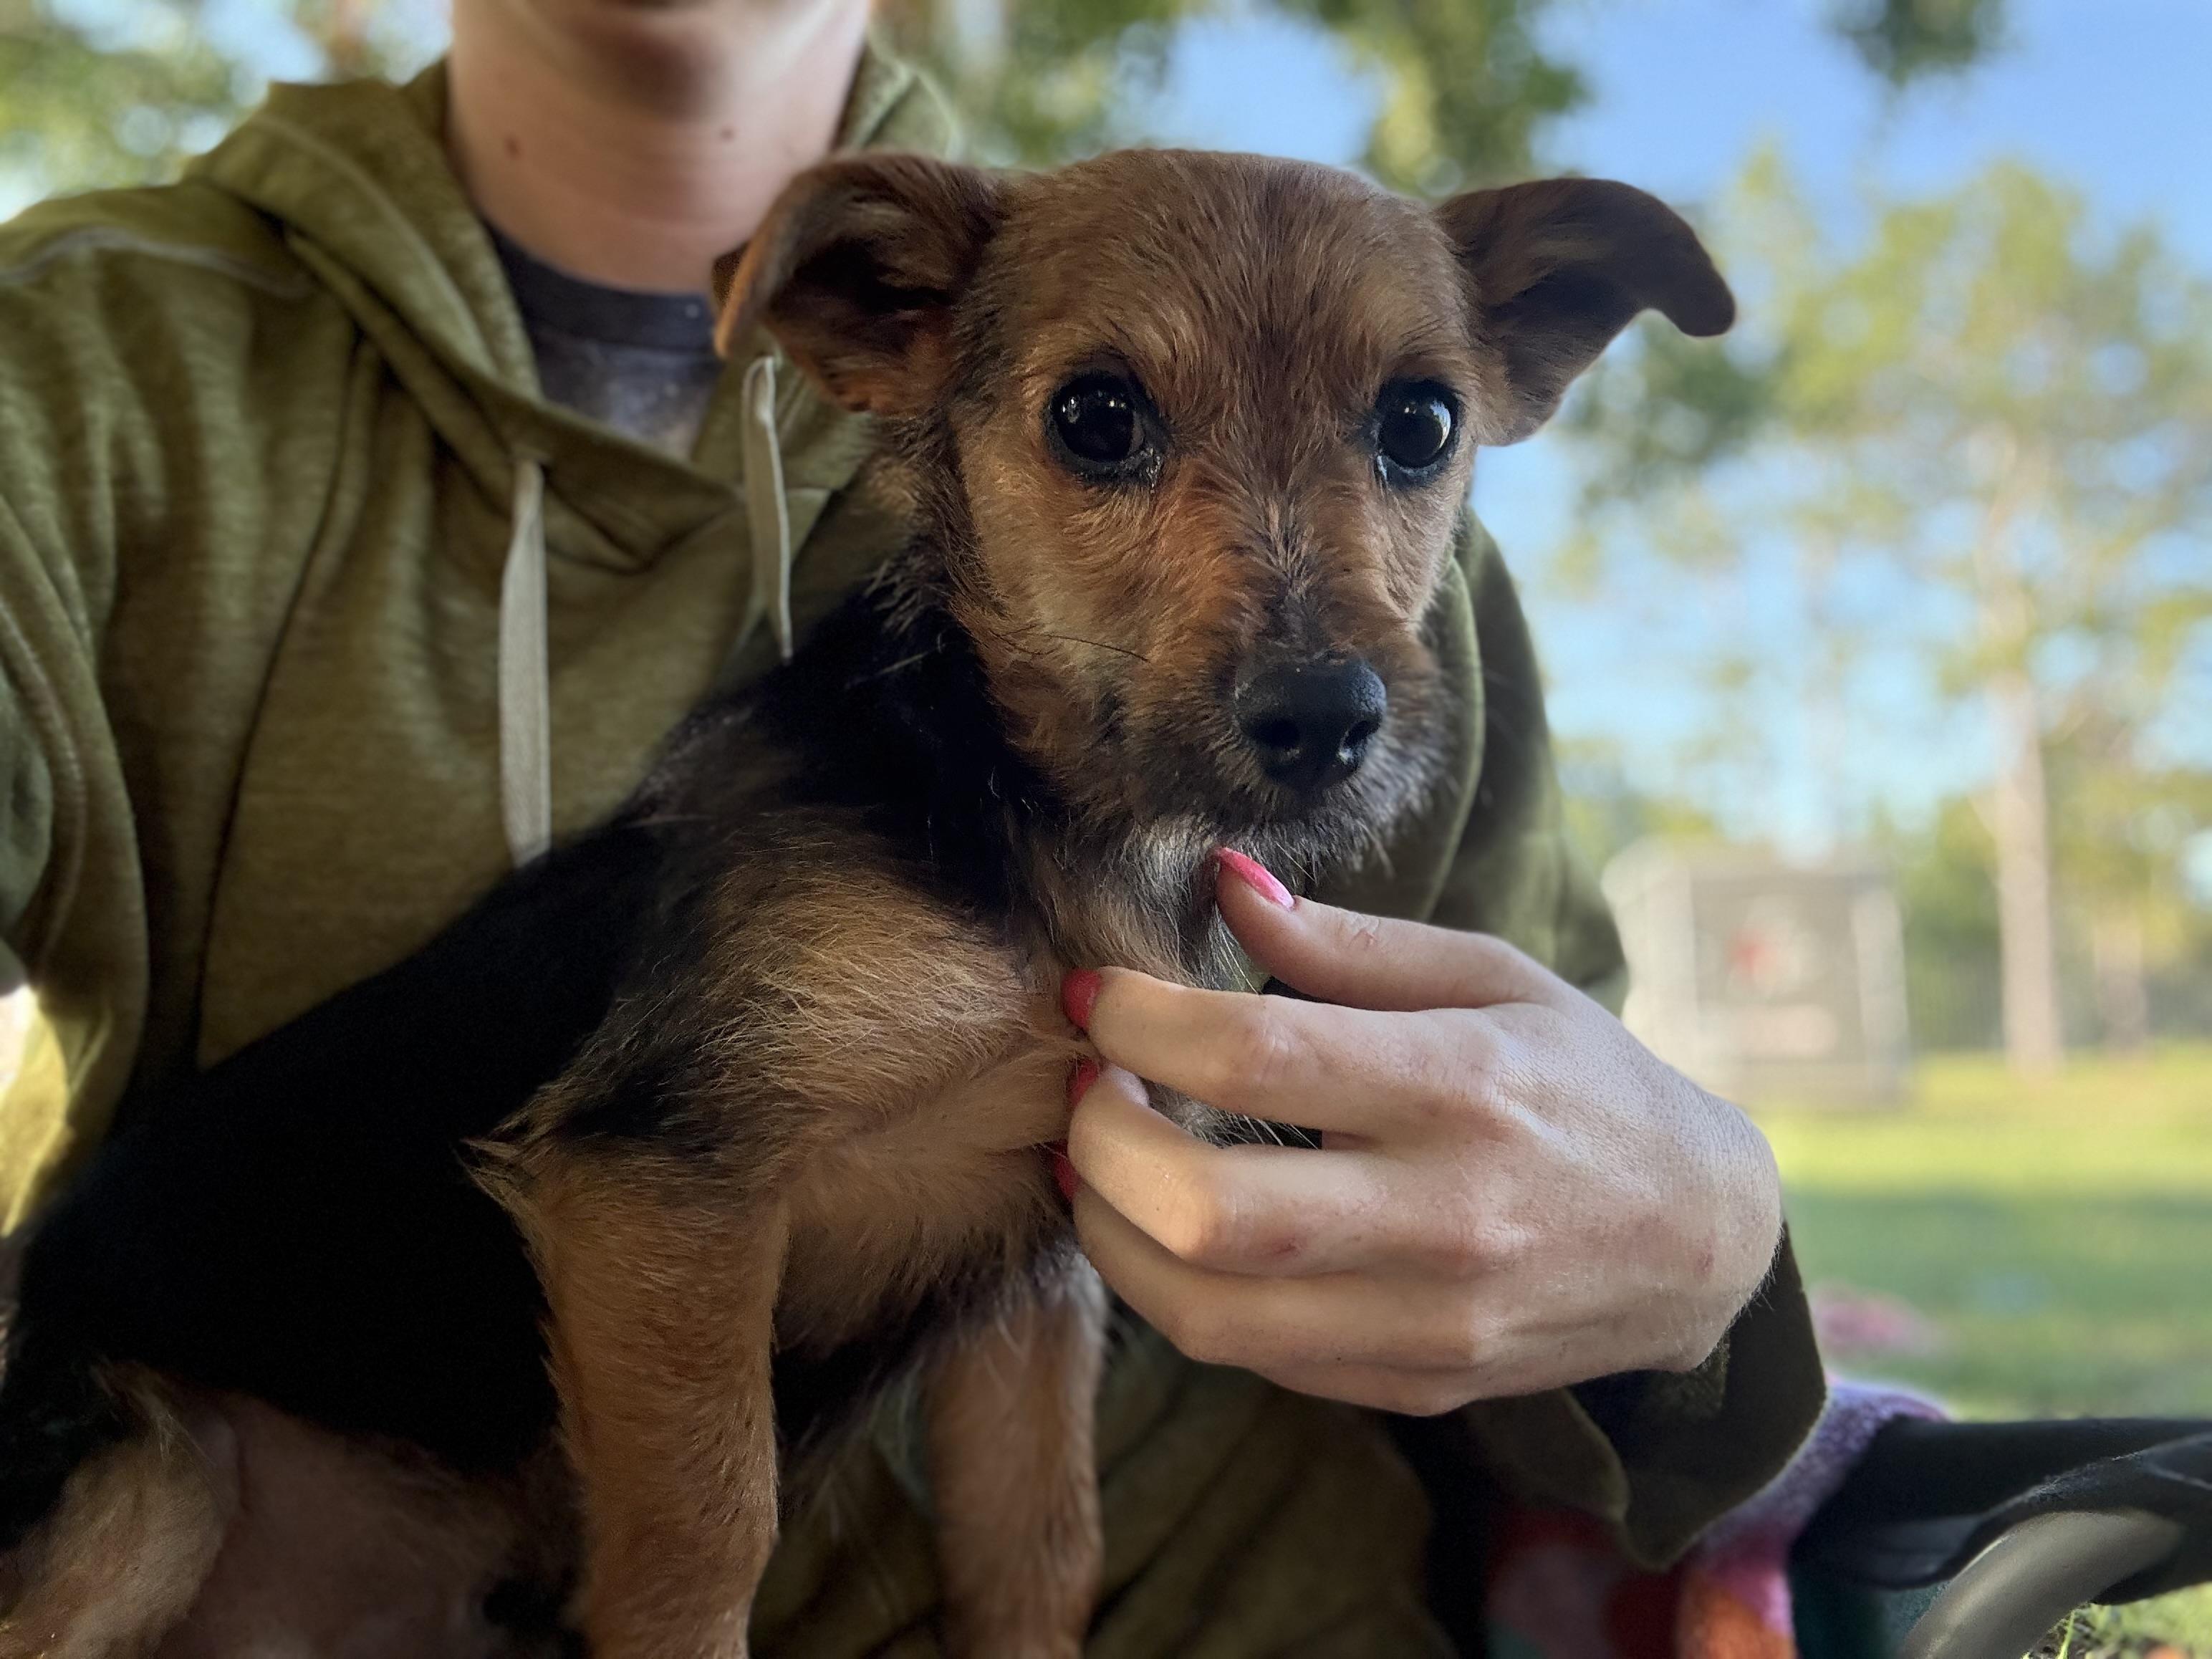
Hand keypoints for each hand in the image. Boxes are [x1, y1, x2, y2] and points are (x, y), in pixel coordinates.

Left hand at [1057, 850, 1783, 1415]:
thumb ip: (1347, 941)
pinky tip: (1163, 1226)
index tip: (1096, 991)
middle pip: (1210, 1213)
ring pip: (1205, 1312)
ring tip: (1098, 1158)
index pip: (1255, 1057)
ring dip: (1111, 1233)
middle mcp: (1445, 1217)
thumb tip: (1223, 882)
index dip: (1142, 1020)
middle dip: (1102, 1142)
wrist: (1699, 1243)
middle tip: (1087, 1084)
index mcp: (1462, 1087)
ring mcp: (1429, 1321)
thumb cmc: (1585, 1083)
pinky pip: (1250, 1354)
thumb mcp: (1491, 978)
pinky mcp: (1414, 1385)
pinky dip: (1178, 1289)